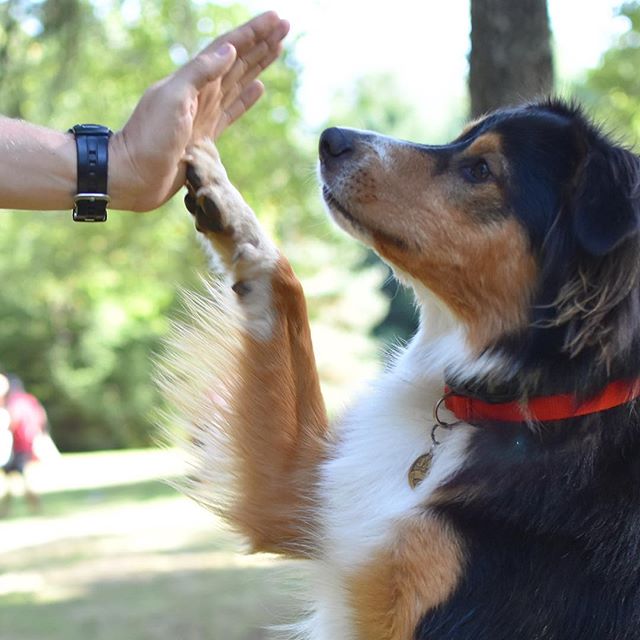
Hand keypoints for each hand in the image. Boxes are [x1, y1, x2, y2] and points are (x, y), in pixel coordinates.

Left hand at [109, 11, 289, 211]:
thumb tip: (229, 50)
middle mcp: (201, 93)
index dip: (253, 33)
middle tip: (284, 27)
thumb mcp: (173, 98)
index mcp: (193, 80)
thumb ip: (199, 73)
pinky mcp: (207, 136)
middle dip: (261, 42)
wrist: (135, 175)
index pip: (228, 48)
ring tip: (277, 49)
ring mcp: (204, 114)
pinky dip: (248, 98)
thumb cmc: (149, 137)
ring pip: (239, 81)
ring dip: (258, 64)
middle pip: (238, 60)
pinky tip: (259, 88)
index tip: (276, 19)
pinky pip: (233, 110)